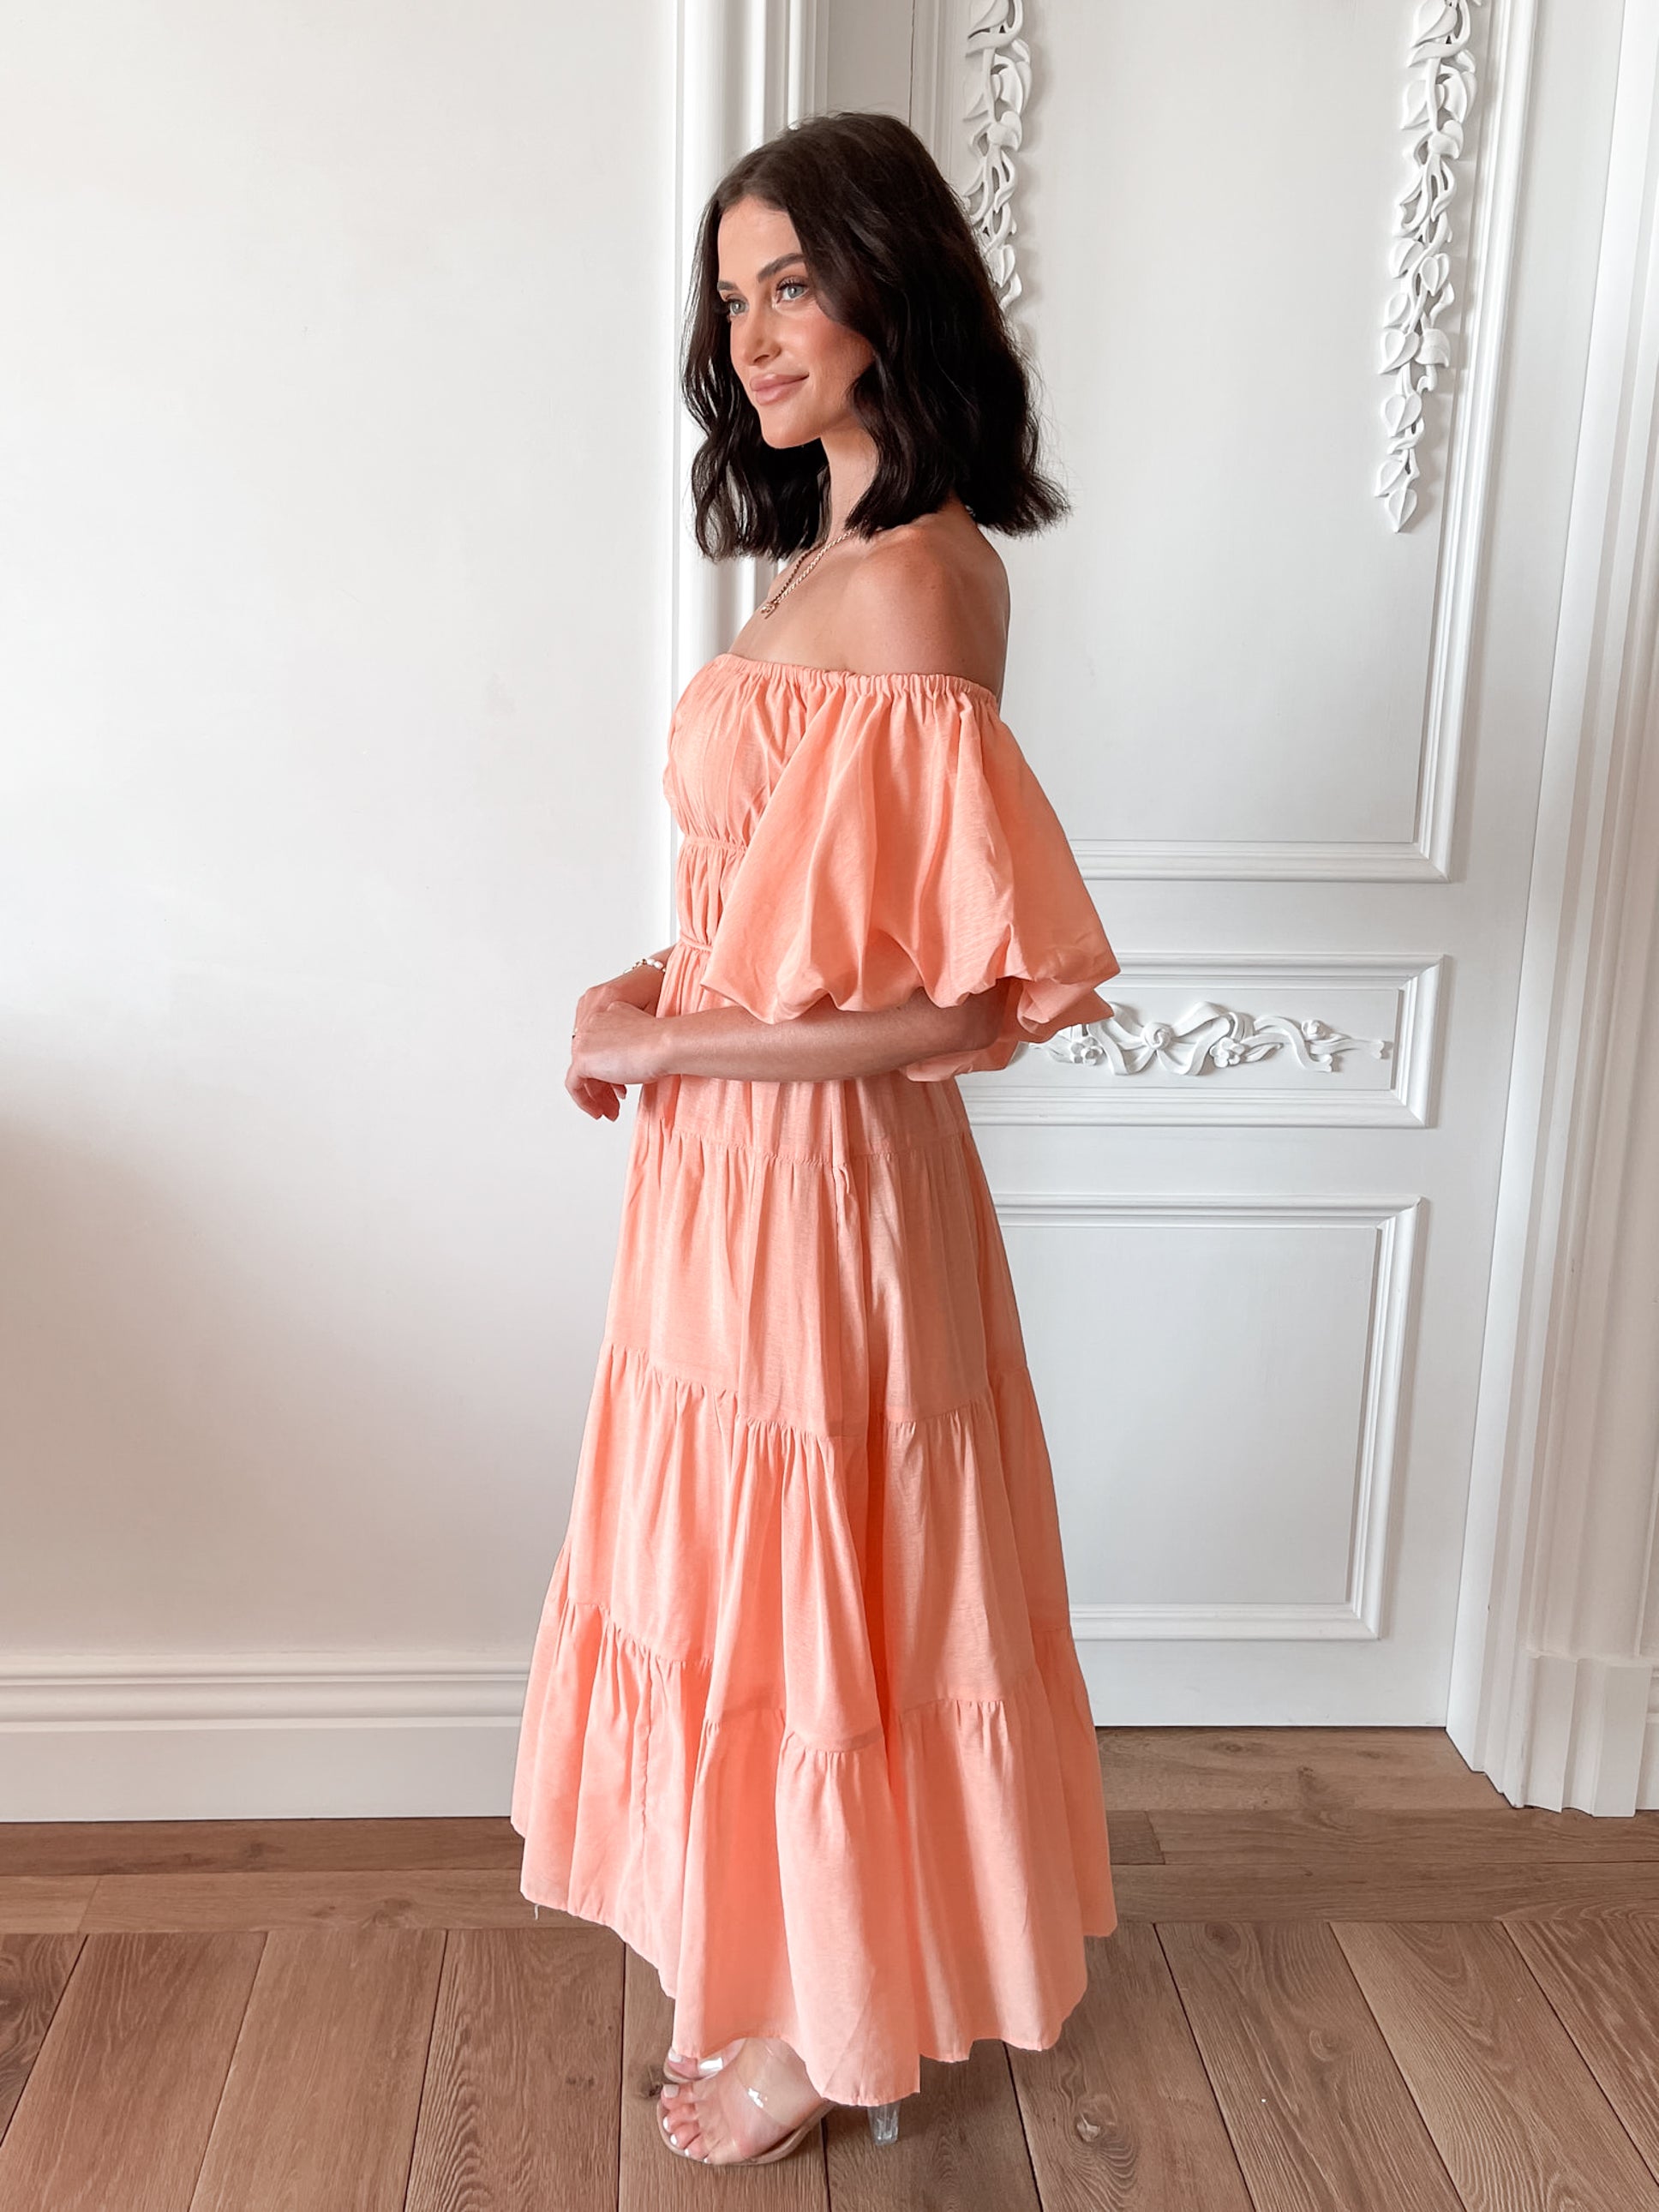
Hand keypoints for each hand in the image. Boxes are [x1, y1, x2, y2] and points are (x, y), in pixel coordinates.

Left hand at [566, 964, 667, 1120]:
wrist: (666, 1045)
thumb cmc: (663, 1044)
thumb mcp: (645, 1042)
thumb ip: (630, 1049)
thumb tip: (628, 1068)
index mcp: (608, 1014)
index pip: (600, 1048)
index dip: (610, 1072)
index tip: (621, 1088)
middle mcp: (593, 1024)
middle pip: (591, 1061)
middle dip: (603, 1087)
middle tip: (614, 1104)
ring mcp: (584, 1040)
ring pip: (582, 1074)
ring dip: (596, 1097)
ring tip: (610, 1112)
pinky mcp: (581, 1058)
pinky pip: (574, 1085)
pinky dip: (584, 1101)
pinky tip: (597, 1112)